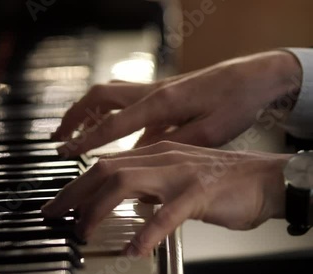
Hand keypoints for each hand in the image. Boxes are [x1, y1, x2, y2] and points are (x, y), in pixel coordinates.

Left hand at [41, 141, 291, 255]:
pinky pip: (168, 213)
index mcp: (155, 154)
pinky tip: (135, 249)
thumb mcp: (176, 175)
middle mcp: (163, 158)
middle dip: (74, 192)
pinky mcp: (200, 192)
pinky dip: (147, 232)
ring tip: (85, 231)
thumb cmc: (221, 181)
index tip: (59, 202)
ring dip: (98, 208)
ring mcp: (180, 173)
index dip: (77, 183)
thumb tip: (120, 196)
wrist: (266, 178)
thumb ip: (148, 182)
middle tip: (55, 214)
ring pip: (126, 182)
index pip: (106, 164)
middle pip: (106, 168)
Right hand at [52, 51, 300, 157]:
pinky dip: (107, 113)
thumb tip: (139, 156)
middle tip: (58, 136)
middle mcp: (151, 92)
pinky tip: (107, 130)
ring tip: (72, 131)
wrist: (255, 78)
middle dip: (74, 116)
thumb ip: (170, 144)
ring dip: (87, 111)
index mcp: (160, 103)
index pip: (112, 124)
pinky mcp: (161, 92)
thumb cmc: (236, 102)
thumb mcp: (209, 132)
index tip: (65, 152)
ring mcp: (154, 89)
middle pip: (99, 97)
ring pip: (108, 94)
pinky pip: (124, 100)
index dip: (85, 140)